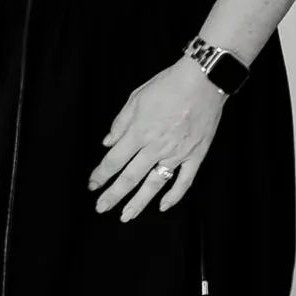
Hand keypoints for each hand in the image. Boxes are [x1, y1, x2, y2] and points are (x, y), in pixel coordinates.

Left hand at [88, 57, 224, 219]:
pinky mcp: (196, 155)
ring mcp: (177, 153)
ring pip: (154, 184)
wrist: (204, 80)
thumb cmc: (169, 85)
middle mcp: (155, 147)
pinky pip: (184, 181)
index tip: (92, 185)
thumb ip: (120, 123)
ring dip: (139, 202)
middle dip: (113, 195)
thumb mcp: (136, 98)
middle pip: (130, 177)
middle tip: (101, 208)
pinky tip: (163, 206)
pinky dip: (174, 196)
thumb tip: (108, 142)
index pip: (114, 160)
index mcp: (139, 132)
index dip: (101, 175)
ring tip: (126, 215)